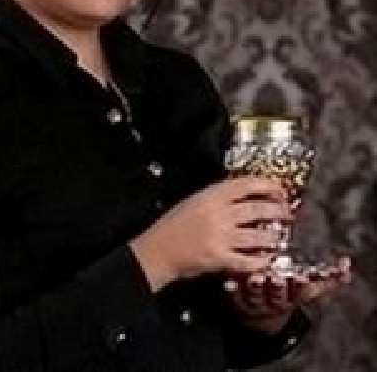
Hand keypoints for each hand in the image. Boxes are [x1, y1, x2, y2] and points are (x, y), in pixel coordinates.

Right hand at [129, 176, 290, 290]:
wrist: (158, 249)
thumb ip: (216, 197)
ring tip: (279, 237)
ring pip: (258, 236)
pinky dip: (261, 261)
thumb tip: (243, 195)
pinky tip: (267, 259)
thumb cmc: (172, 225)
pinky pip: (249, 260)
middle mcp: (218, 214)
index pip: (246, 185)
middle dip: (278, 211)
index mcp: (210, 196)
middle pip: (257, 209)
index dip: (267, 185)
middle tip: (288, 212)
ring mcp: (221, 237)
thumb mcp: (192, 201)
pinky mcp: (221, 258)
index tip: (279, 189)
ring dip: (273, 237)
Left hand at [225, 257, 351, 333]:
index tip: (300, 277)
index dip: (300, 286)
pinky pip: (234, 296)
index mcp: (292, 296)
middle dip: (277, 287)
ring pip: (256, 295)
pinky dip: (232, 290)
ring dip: (255, 287)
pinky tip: (228, 282)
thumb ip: (326, 279)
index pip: (299, 292)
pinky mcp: (237, 301)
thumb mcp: (306, 289)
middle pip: (277, 295)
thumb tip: (346, 267)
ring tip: (253, 277)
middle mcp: (274, 300)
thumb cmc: (286, 294)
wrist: (263, 316)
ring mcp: (255, 302)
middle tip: (276, 277)